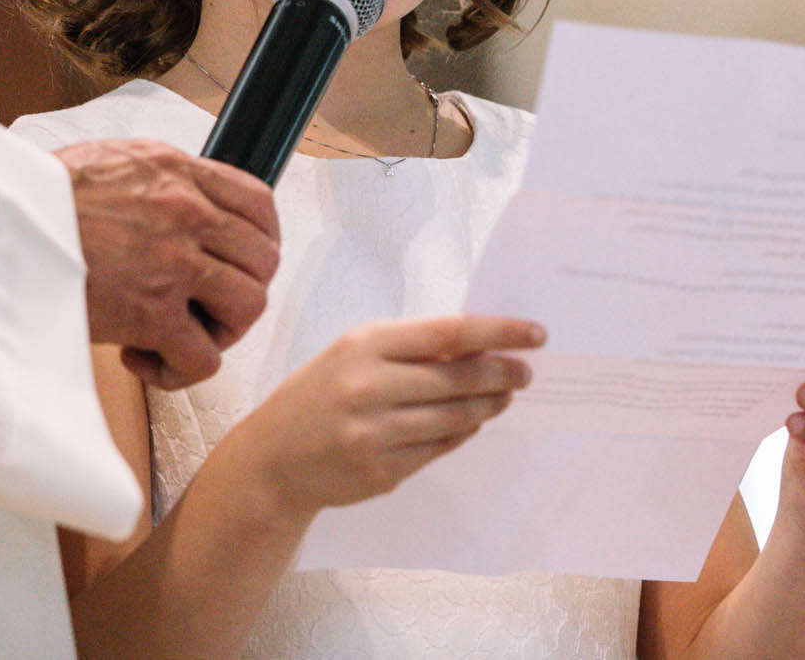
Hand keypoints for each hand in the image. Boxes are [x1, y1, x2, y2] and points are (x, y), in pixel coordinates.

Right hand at [58, 137, 281, 390]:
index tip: (242, 261)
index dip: (262, 239)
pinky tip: (146, 359)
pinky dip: (183, 371)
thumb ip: (156, 178)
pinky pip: (204, 358)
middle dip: (240, 289)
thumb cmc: (39, 194)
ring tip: (181, 333)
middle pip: (263, 260)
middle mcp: (188, 214)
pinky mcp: (151, 314)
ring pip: (248, 306)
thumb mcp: (110, 160)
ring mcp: (175, 265)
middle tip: (205, 305)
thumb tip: (177, 200)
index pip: (259, 203)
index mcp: (179, 172)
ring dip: (220, 330)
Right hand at [231, 315, 543, 518]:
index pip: (449, 334)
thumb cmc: (316, 395)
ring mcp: (375, 435)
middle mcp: (369, 388)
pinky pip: (439, 449)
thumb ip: (407, 349)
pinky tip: (472, 422)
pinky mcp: (382, 472)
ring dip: (489, 406)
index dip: (499, 332)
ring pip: (456, 418)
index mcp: (363, 346)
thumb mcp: (351, 354)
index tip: (534, 333)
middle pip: (459, 379)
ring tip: (505, 397)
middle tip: (525, 372)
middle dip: (502, 374)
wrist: (271, 461)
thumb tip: (477, 348)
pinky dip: (462, 433)